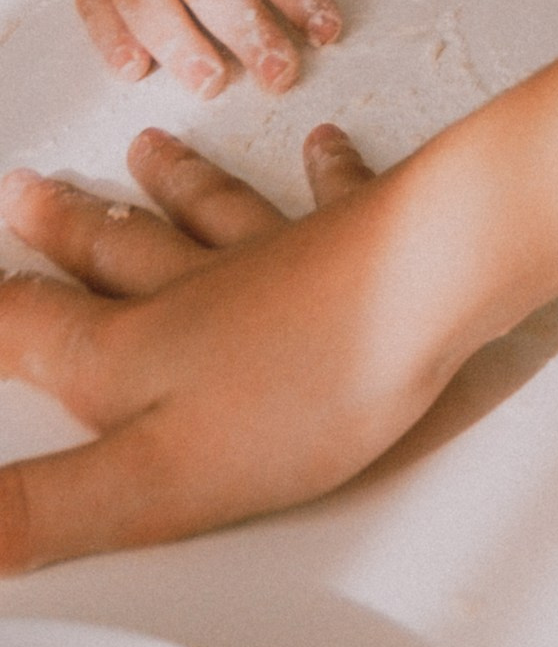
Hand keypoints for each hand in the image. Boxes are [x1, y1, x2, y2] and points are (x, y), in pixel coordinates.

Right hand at [0, 11, 557, 566]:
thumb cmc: (302, 388)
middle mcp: (200, 287)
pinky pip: (334, 194)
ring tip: (147, 146)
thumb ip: (45, 505)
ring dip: (176, 182)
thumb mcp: (149, 481)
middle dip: (69, 226)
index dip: (0, 314)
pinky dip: (326, 169)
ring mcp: (281, 253)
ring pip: (213, 211)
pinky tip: (325, 142)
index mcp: (139, 350)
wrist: (426, 286)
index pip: (42, 331)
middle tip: (26, 187)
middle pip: (119, 251)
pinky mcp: (359, 235)